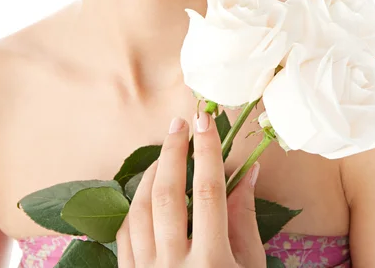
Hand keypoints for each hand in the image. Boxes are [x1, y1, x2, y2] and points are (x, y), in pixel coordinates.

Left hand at [116, 112, 265, 266]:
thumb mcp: (250, 265)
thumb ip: (245, 219)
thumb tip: (248, 172)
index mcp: (212, 262)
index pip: (209, 193)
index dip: (207, 152)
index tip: (205, 122)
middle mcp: (174, 265)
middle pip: (167, 195)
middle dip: (173, 152)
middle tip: (179, 124)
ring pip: (140, 210)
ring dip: (151, 174)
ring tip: (165, 154)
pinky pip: (124, 232)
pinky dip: (135, 204)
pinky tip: (147, 189)